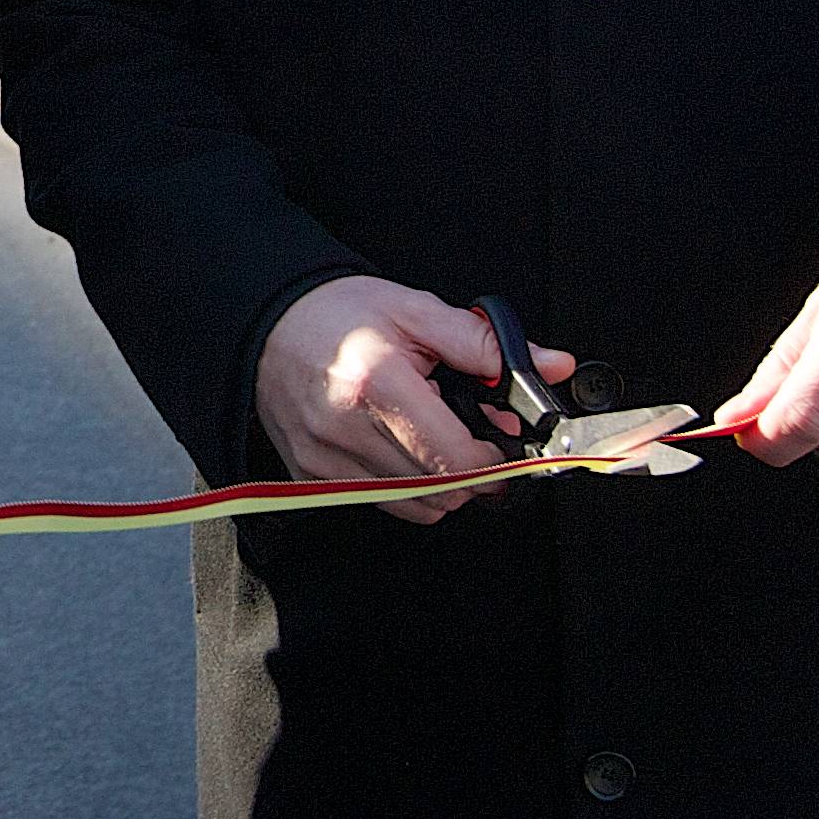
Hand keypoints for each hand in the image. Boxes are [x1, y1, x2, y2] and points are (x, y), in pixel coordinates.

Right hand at [253, 277, 571, 524]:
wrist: (266, 323)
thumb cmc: (338, 314)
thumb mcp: (417, 312)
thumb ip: (487, 345)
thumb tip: (552, 367)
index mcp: (377, 383)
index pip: (455, 459)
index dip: (493, 462)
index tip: (501, 445)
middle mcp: (345, 428)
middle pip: (440, 490)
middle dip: (473, 473)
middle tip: (474, 441)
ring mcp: (323, 459)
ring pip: (414, 507)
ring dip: (440, 485)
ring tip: (432, 441)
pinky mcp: (309, 477)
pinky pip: (378, 505)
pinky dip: (403, 488)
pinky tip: (397, 450)